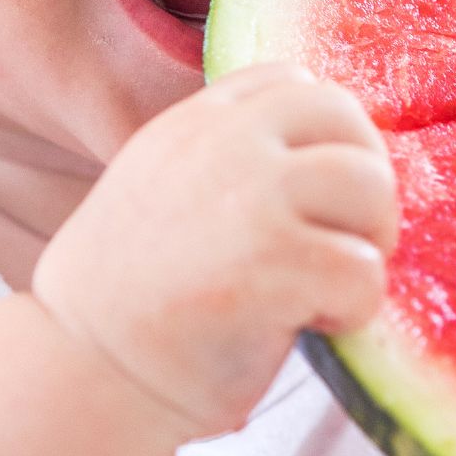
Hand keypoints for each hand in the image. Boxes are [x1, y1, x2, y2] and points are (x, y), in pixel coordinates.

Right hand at [33, 62, 398, 439]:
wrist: (84, 374)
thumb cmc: (126, 308)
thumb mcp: (157, 196)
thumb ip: (223, 165)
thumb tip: (326, 161)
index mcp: (191, 126)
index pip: (294, 81)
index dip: (326, 138)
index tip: (315, 200)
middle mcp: (222, 145)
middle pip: (348, 120)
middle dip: (362, 188)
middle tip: (337, 249)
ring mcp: (251, 198)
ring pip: (371, 186)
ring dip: (367, 246)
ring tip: (325, 290)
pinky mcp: (275, 263)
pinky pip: (367, 269)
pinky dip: (356, 308)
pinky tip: (312, 327)